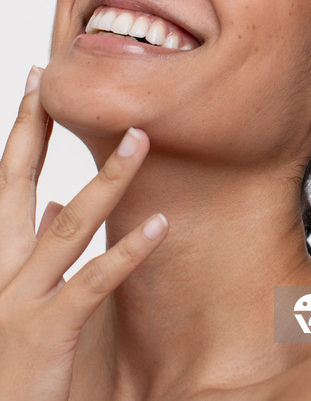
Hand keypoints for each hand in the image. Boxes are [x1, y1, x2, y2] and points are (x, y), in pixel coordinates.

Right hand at [0, 66, 168, 400]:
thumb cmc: (13, 363)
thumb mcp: (22, 295)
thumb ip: (36, 248)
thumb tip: (54, 202)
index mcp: (0, 257)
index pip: (9, 181)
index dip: (21, 132)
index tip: (33, 87)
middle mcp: (3, 269)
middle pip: (15, 185)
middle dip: (33, 131)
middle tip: (51, 82)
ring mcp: (21, 300)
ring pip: (67, 224)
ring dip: (107, 177)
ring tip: (139, 139)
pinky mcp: (47, 333)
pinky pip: (93, 283)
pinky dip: (128, 251)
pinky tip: (159, 223)